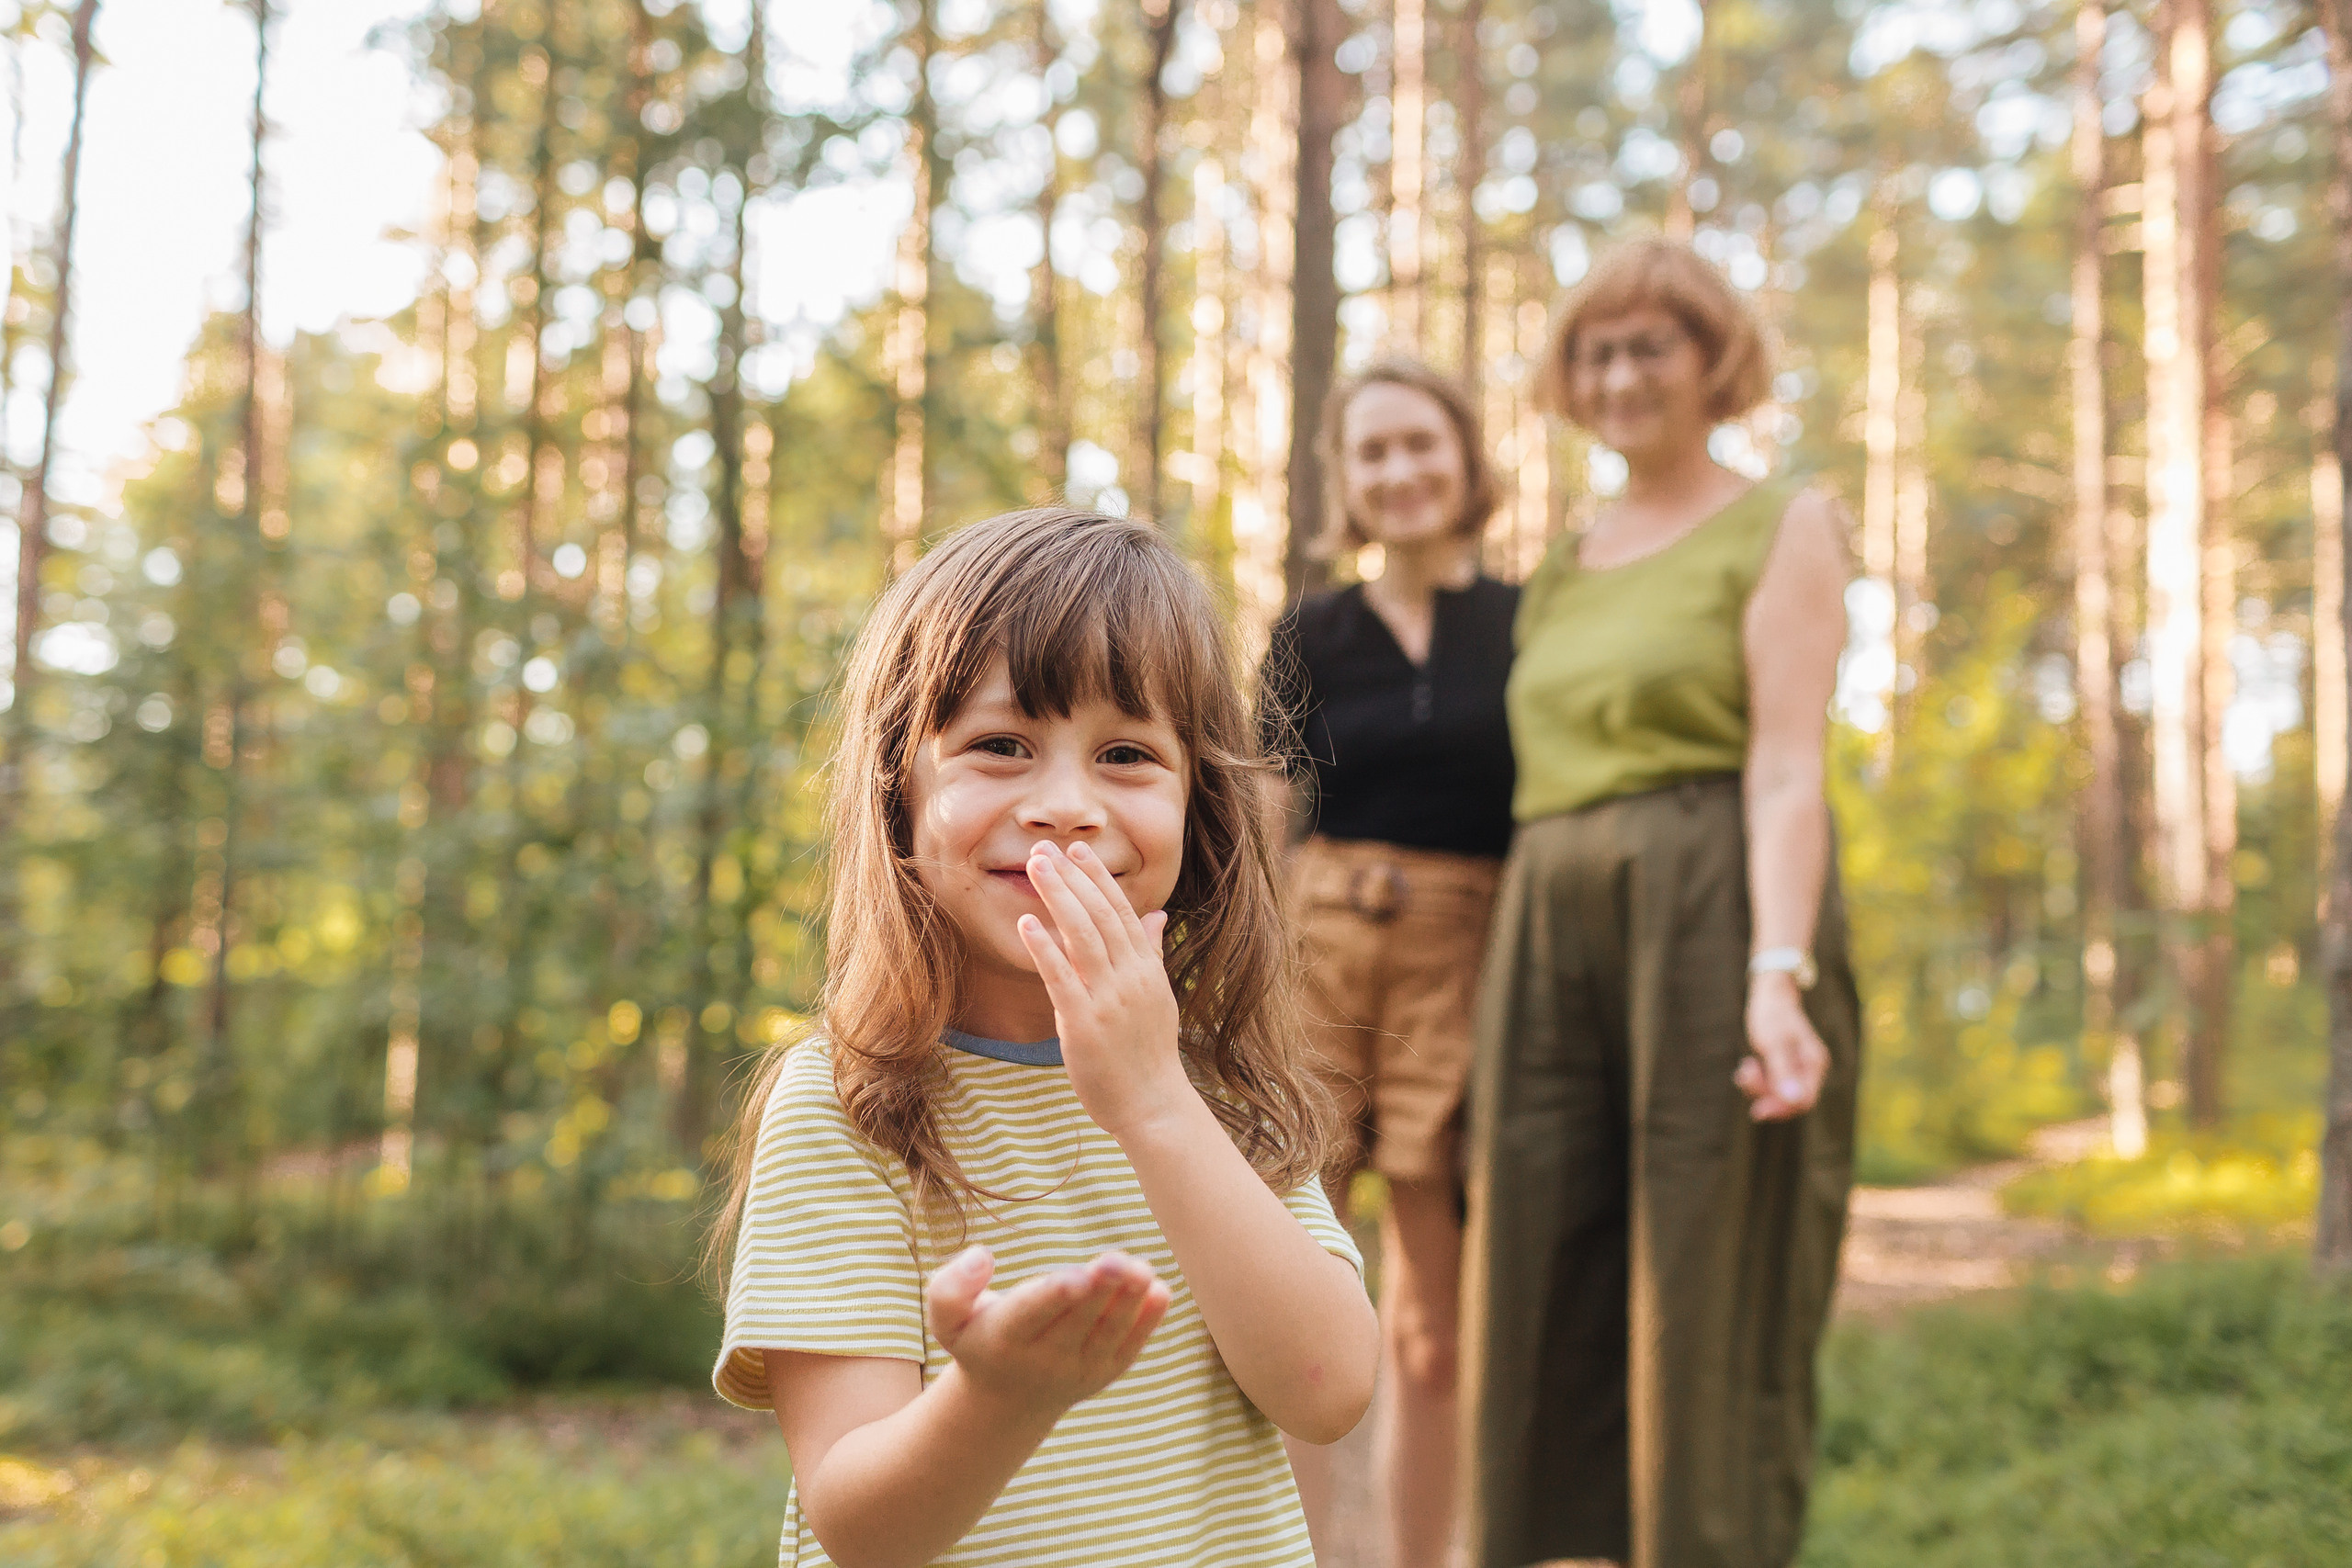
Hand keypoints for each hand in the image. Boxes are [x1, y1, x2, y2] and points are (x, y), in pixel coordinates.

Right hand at [924, 1244, 1170, 1416]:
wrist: (1006, 1401)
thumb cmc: (979, 1340)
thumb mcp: (948, 1320)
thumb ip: (950, 1288)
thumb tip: (982, 1255)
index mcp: (1004, 1339)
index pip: (1031, 1314)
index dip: (1055, 1295)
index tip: (1077, 1276)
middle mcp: (1043, 1360)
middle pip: (1076, 1322)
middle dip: (1100, 1291)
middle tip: (1119, 1261)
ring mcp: (1079, 1370)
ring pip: (1107, 1335)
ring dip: (1128, 1303)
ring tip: (1143, 1270)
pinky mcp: (1105, 1373)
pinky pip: (1128, 1347)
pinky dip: (1147, 1322)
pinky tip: (1160, 1290)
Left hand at [1015, 839, 1191, 1140]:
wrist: (1152, 1104)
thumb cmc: (1149, 1052)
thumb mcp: (1157, 996)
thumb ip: (1151, 952)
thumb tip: (1157, 915)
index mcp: (1146, 969)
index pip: (1122, 911)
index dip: (1098, 878)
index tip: (1077, 850)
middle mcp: (1130, 978)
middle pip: (1100, 915)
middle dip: (1072, 878)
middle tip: (1044, 850)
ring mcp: (1108, 999)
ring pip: (1082, 936)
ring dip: (1057, 898)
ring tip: (1035, 869)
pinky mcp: (1084, 1024)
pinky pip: (1062, 978)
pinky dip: (1045, 947)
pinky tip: (1027, 922)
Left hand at [1734, 974, 1827, 1120]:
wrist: (1770, 994)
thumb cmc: (1772, 1014)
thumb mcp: (1773, 1043)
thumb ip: (1783, 1071)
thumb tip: (1794, 1101)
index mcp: (1814, 1064)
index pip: (1804, 1101)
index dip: (1781, 1109)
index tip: (1757, 1109)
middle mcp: (1810, 1069)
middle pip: (1790, 1100)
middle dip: (1765, 1094)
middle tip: (1744, 1077)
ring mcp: (1797, 1068)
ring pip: (1778, 1093)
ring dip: (1758, 1085)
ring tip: (1745, 1066)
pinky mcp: (1785, 1066)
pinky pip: (1772, 1084)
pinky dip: (1757, 1079)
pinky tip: (1747, 1066)